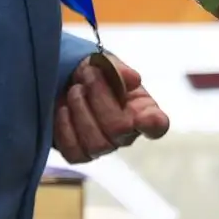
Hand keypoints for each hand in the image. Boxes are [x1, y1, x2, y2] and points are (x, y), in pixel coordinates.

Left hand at [54, 54, 169, 163]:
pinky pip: (74, 151)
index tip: (143, 116)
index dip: (152, 124)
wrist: (61, 82)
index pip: (157, 125)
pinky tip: (63, 109)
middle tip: (88, 75)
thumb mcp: (104, 64)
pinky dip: (65, 127)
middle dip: (100, 97)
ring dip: (81, 110)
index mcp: (142, 110)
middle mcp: (126, 133)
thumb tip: (132, 79)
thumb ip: (117, 69)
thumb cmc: (92, 74)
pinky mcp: (79, 155)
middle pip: (119, 129)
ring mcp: (104, 147)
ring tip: (75, 90)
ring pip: (97, 143)